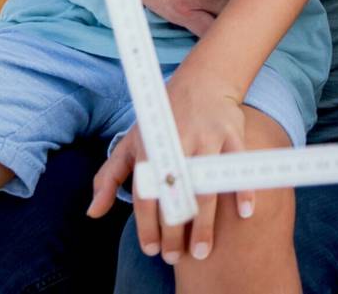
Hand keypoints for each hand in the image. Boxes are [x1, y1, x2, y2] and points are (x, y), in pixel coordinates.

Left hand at [89, 69, 259, 265]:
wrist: (202, 79)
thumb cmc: (163, 118)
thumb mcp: (131, 142)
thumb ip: (109, 178)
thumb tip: (92, 213)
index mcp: (149, 146)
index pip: (146, 194)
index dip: (147, 225)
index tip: (153, 250)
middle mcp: (176, 141)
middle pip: (174, 195)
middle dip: (174, 232)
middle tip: (176, 258)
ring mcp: (206, 137)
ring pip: (205, 187)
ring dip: (204, 223)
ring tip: (203, 251)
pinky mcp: (232, 132)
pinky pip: (238, 165)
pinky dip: (243, 189)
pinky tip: (245, 214)